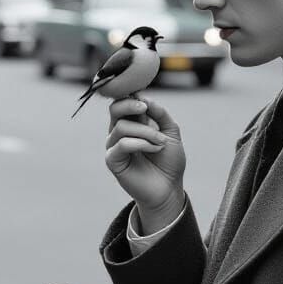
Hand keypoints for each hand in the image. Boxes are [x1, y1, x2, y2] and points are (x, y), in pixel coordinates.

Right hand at [105, 98, 185, 231]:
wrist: (169, 187)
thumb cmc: (169, 161)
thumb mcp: (170, 132)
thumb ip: (160, 114)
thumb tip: (145, 99)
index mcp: (131, 123)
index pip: (122, 102)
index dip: (130, 96)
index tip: (145, 100)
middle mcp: (119, 132)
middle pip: (114, 109)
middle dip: (130, 105)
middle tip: (144, 109)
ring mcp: (114, 146)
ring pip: (121, 127)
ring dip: (146, 132)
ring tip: (161, 142)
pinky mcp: (112, 160)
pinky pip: (122, 144)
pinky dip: (141, 143)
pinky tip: (154, 149)